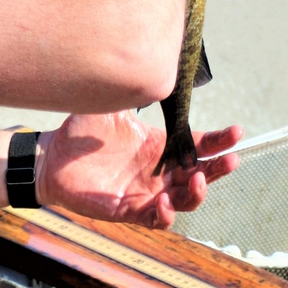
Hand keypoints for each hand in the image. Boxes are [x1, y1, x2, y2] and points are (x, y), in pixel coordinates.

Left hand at [36, 110, 240, 229]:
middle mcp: (159, 172)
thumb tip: (149, 67)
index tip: (236, 132)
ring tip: (197, 179)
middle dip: (219, 169)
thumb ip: (130, 91)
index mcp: (160, 147)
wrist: (51, 156)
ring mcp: (146, 192)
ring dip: (196, 193)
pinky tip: (165, 203)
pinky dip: (165, 215)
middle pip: (201, 174)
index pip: (198, 145)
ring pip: (185, 200)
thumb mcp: (110, 107)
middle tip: (231, 159)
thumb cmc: (81, 132)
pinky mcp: (128, 210)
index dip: (219, 141)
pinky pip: (155, 219)